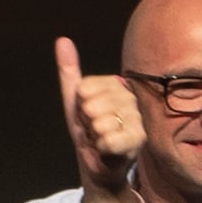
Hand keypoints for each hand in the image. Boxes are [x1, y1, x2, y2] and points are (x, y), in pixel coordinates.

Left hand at [57, 37, 145, 186]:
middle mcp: (129, 97)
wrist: (97, 163)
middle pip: (91, 105)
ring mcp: (136, 118)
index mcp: (114, 84)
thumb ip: (69, 71)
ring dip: (94, 136)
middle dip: (86, 122)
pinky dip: (102, 148)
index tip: (85, 113)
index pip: (85, 88)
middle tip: (93, 129)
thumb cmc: (87, 130)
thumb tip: (62, 39)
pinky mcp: (139, 139)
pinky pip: (108, 140)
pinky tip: (108, 149)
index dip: (79, 104)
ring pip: (100, 123)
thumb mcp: (74, 100)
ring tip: (101, 138)